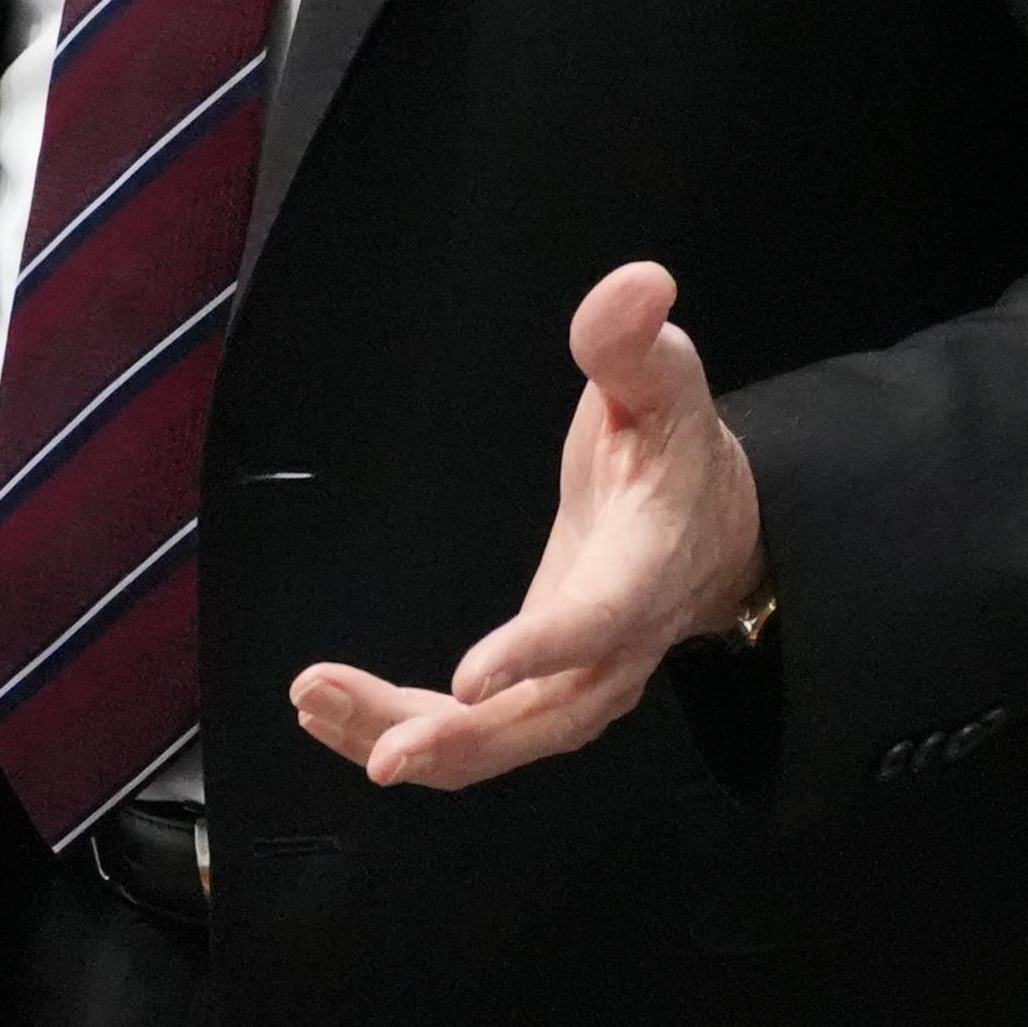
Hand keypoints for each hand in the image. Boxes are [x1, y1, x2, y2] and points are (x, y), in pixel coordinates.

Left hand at [290, 261, 764, 791]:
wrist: (713, 529)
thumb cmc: (677, 448)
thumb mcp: (666, 382)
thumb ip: (634, 341)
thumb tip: (639, 282)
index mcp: (647, 569)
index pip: (598, 620)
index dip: (538, 652)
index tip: (470, 677)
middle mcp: (618, 649)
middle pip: (538, 717)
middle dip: (451, 737)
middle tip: (359, 733)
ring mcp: (579, 685)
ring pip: (497, 744)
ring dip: (405, 740)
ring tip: (314, 704)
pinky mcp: (540, 695)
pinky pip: (475, 738)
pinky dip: (405, 734)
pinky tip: (331, 714)